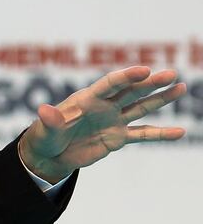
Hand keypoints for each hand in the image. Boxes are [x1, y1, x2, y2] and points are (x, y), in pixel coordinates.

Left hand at [18, 66, 186, 183]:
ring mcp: (112, 120)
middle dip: (150, 83)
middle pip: (130, 91)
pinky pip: (142, 134)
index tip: (144, 70)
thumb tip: (44, 111)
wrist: (50, 154)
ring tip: (180, 87)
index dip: (126, 77)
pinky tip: (179, 131)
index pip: (110, 84)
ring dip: (160, 98)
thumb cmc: (45, 136)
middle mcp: (103, 105)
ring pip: (140, 107)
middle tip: (171, 74)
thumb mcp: (46, 129)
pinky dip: (160, 134)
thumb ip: (50, 120)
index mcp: (87, 99)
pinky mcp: (118, 137)